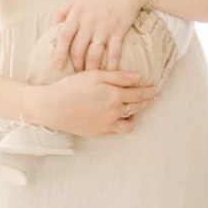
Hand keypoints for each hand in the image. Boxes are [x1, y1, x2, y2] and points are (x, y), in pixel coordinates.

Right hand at [25, 68, 158, 138]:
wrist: (52, 107)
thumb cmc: (71, 87)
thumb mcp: (95, 75)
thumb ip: (118, 76)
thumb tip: (138, 77)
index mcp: (114, 95)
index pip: (139, 93)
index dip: (149, 90)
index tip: (154, 88)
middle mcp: (114, 111)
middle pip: (138, 107)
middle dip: (147, 101)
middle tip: (150, 97)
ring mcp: (108, 124)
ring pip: (131, 123)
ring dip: (136, 116)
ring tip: (136, 110)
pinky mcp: (99, 132)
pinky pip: (118, 131)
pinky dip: (123, 124)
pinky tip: (121, 118)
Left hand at [50, 0, 149, 72]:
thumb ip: (65, 11)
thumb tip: (53, 27)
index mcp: (76, 12)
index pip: (63, 36)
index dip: (59, 53)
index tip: (58, 66)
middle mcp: (88, 21)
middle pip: (78, 49)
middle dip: (76, 65)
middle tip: (76, 74)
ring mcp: (104, 27)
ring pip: (94, 55)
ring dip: (91, 68)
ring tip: (91, 76)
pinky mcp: (119, 31)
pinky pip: (114, 53)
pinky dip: (112, 66)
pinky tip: (110, 73)